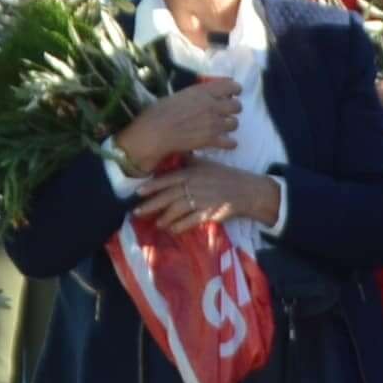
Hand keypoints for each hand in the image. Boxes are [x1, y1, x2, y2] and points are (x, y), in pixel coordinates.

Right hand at [116, 77, 242, 172]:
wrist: (155, 132)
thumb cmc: (160, 112)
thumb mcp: (180, 95)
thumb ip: (197, 94)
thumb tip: (206, 95)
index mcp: (203, 92)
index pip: (231, 86)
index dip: (235, 90)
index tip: (233, 94)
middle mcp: (212, 105)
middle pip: (237, 106)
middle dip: (233, 109)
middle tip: (225, 113)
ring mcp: (214, 123)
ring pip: (235, 124)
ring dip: (229, 126)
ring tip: (221, 128)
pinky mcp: (212, 140)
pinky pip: (231, 142)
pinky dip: (228, 143)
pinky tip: (222, 143)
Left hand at [136, 161, 272, 234]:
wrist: (245, 190)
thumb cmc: (224, 176)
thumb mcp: (206, 164)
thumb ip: (190, 161)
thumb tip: (178, 152)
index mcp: (191, 174)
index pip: (167, 180)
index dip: (152, 186)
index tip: (138, 192)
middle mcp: (194, 186)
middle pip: (168, 196)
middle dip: (151, 205)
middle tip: (136, 212)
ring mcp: (201, 200)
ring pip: (177, 210)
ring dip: (165, 218)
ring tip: (156, 224)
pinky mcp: (209, 213)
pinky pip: (190, 221)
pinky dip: (180, 226)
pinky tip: (172, 230)